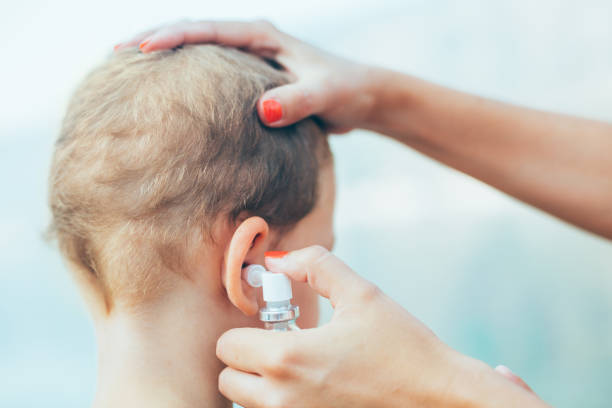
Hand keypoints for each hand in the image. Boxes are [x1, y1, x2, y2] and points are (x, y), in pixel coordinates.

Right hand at [116, 20, 380, 132]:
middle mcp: (251, 42)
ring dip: (166, 62)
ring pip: (199, 55)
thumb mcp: (325, 95)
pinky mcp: (253, 79)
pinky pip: (212, 77)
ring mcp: (250, 59)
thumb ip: (298, 102)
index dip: (170, 38)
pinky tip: (172, 101)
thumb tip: (262, 111)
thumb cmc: (346, 91)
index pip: (206, 30)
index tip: (137, 51)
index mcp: (261, 36)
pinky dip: (189, 83)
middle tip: (113, 59)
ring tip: (129, 77)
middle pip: (192, 34)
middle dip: (153, 42)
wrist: (362, 98)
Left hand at [215, 246, 547, 407]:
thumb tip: (276, 259)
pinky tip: (314, 389)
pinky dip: (282, 404)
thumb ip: (315, 266)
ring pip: (249, 405)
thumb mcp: (362, 294)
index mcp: (288, 358)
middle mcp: (283, 400)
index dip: (244, 330)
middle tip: (282, 347)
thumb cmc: (404, 347)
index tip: (273, 326)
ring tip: (302, 369)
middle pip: (228, 382)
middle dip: (246, 361)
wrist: (440, 398)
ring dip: (261, 386)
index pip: (226, 346)